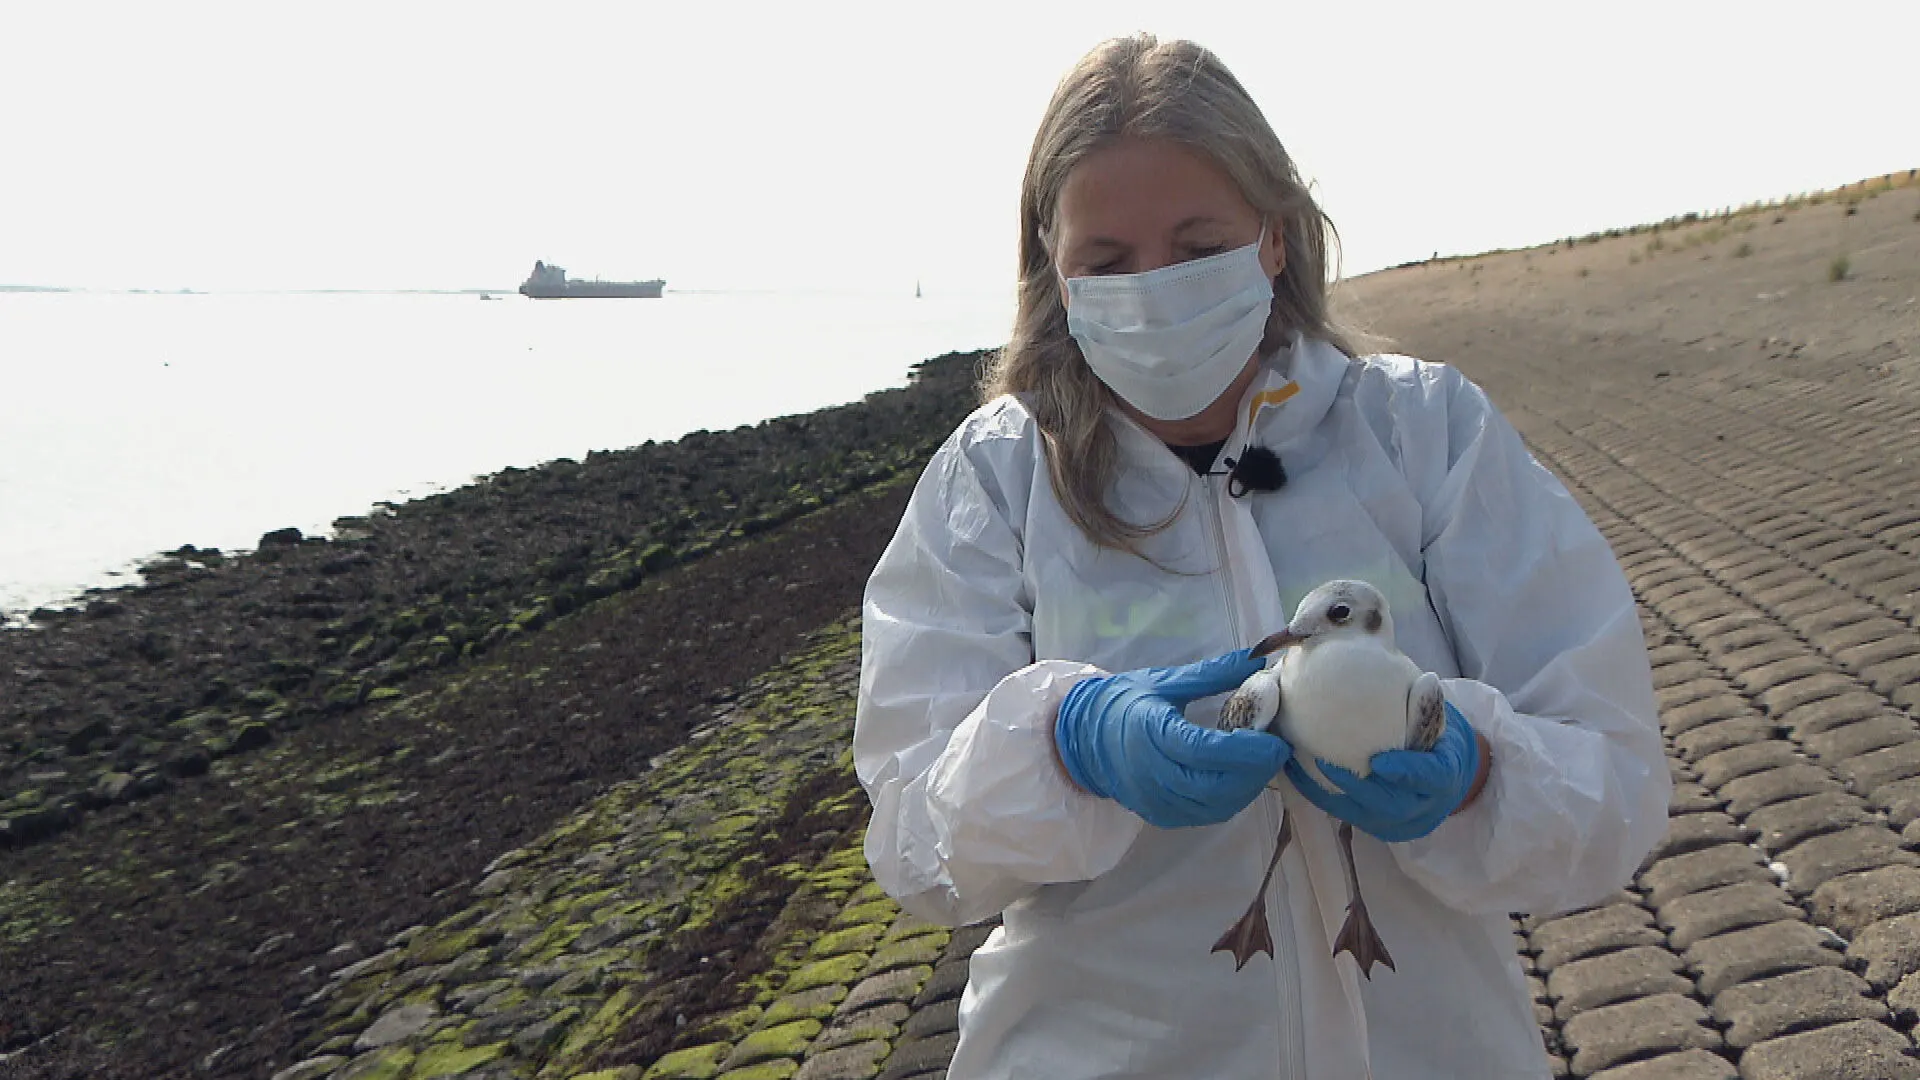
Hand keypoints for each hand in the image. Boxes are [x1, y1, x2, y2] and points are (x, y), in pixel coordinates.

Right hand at [1055, 650, 1291, 827]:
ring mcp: (1155, 800)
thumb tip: (1255, 658)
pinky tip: (1239, 779)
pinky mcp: (1160, 816)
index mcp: (1151, 733)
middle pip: (1215, 786)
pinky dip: (1228, 800)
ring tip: (1261, 763)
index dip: (1245, 751)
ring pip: (1214, 806)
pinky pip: (1204, 815)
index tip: (1275, 741)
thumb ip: (1211, 674)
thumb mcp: (1166, 681)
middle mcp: (1152, 773)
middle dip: (1254, 772)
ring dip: (1245, 788)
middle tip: (1276, 750)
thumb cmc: (1127, 703)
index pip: (1205, 751)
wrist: (1084, 737)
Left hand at [1284, 701, 1481, 841]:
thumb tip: (1403, 663)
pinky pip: (1342, 812)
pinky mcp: (1371, 824)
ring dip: (1326, 791)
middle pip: (1391, 805)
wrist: (1438, 776)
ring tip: (1298, 765)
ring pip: (1360, 814)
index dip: (1408, 773)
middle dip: (1356, 787)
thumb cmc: (1434, 737)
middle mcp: (1422, 808)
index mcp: (1444, 778)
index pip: (1432, 778)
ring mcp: (1396, 822)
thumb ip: (1423, 701)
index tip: (1380, 762)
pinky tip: (1293, 770)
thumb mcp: (1436, 719)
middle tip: (1324, 764)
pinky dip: (1317, 792)